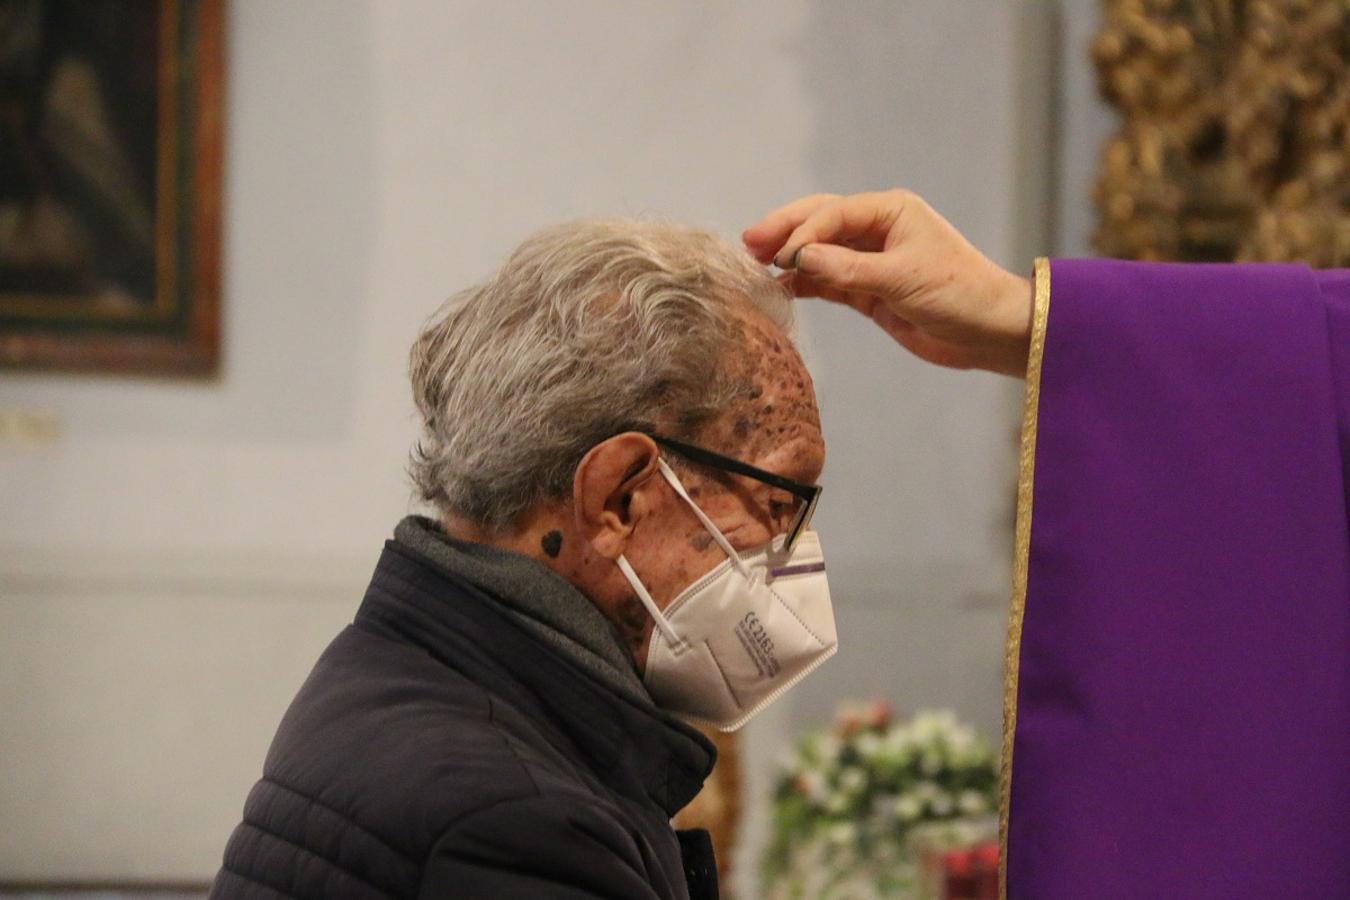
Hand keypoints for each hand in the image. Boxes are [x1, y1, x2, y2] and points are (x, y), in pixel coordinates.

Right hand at [742, 189, 1033, 376]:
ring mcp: (871, 260)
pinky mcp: (869, 291)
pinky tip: (782, 289)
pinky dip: (805, 284)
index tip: (778, 255)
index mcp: (890, 211)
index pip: (832, 213)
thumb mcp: (901, 278)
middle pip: (819, 223)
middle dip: (785, 233)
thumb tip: (799, 259)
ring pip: (820, 253)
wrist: (987, 331)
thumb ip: (847, 269)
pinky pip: (828, 281)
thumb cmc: (957, 293)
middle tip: (749, 244)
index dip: (801, 232)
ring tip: (757, 269)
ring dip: (791, 260)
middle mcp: (878, 230)